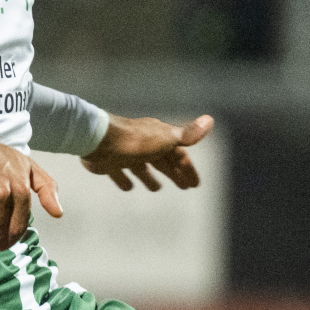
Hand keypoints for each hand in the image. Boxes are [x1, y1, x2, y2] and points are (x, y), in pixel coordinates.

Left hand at [81, 114, 212, 190]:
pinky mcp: (108, 162)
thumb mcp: (166, 138)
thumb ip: (187, 134)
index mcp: (158, 138)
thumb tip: (210, 120)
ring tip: (156, 189)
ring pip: (141, 166)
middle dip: (173, 173)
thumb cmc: (136, 140)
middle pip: (161, 160)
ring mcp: (125, 153)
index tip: (195, 184)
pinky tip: (128, 187)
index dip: (188, 169)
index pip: (178, 155)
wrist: (99, 140)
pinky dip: (124, 179)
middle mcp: (142, 144)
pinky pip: (118, 172)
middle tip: (184, 187)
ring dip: (149, 177)